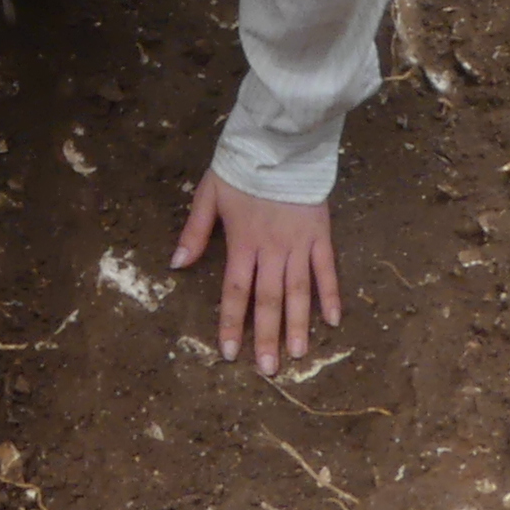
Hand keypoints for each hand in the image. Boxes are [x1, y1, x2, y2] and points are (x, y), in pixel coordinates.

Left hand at [175, 171, 339, 365]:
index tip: (230, 353)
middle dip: (266, 336)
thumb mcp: (208, 194)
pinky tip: (332, 321)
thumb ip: (194, 231)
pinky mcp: (320, 234)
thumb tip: (177, 264)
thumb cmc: (242, 167)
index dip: (231, 322)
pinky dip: (330, 294)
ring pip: (298, 291)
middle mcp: (272, 249)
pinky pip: (326, 269)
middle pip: (268, 299)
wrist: (280, 141)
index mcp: (242, 242)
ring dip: (298, 324)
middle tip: (268, 369)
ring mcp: (299, 243)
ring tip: (297, 354)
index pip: (235, 291)